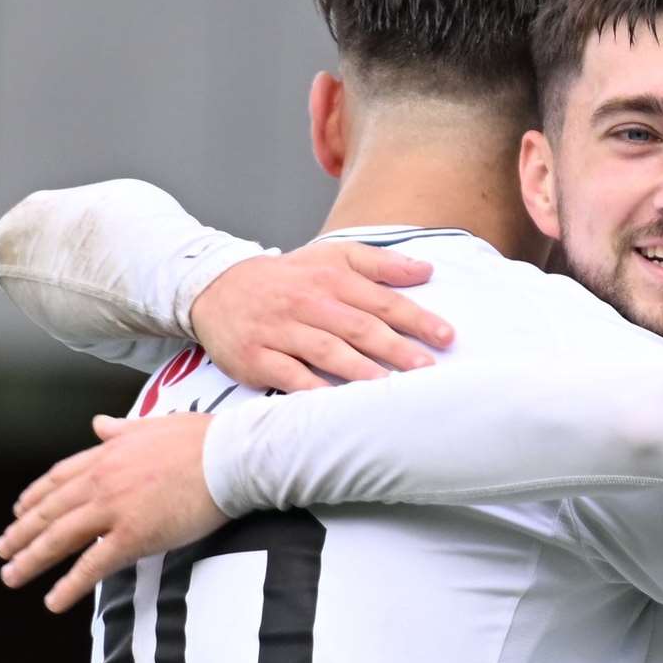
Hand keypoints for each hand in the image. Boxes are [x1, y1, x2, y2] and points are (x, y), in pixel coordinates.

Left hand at [0, 413, 227, 611]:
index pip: (58, 478)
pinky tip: (53, 602)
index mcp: (107, 454)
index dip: (35, 498)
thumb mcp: (155, 424)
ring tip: (12, 577)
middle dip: (21, 533)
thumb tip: (99, 423)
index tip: (19, 512)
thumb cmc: (204, 439)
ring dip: (31, 560)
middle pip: (50, 511)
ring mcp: (114, 509)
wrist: (231, 455)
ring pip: (59, 539)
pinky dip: (69, 585)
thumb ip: (122, 429)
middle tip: (3, 550)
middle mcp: (101, 482)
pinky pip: (92, 565)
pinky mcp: (133, 536)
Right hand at [191, 241, 454, 391]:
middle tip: (427, 368)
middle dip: (396, 348)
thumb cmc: (288, 278)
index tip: (447, 336)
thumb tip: (427, 269)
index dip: (416, 318)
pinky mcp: (257, 356)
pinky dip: (311, 389)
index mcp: (331, 279)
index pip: (381, 300)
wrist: (216, 287)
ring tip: (390, 388)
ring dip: (360, 370)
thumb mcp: (331, 258)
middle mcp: (307, 303)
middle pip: (358, 327)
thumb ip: (380, 264)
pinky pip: (288, 375)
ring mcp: (280, 331)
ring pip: (326, 351)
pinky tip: (336, 404)